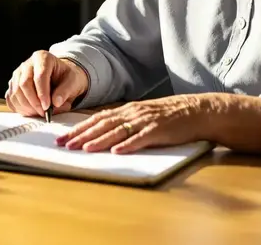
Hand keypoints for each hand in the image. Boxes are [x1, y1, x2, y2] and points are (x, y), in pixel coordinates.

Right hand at [5, 51, 88, 117]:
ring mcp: (17, 74)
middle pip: (24, 84)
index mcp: (42, 57)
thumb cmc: (66, 78)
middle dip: (34, 102)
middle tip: (44, 113)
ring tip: (39, 113)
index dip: (42, 93)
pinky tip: (31, 111)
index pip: (39, 76)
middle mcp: (27, 64)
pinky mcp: (13, 85)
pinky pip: (11, 98)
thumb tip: (55, 102)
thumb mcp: (73, 82)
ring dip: (27, 107)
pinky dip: (20, 108)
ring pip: (15, 92)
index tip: (47, 107)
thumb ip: (65, 91)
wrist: (61, 78)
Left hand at [55, 93, 260, 153]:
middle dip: (81, 135)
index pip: (97, 119)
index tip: (62, 138)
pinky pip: (141, 138)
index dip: (78, 128)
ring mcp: (146, 121)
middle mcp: (133, 113)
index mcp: (127, 110)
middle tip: (64, 145)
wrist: (198, 111)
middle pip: (102, 124)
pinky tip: (117, 151)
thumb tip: (102, 132)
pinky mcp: (160, 130)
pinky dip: (128, 145)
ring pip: (117, 131)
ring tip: (83, 149)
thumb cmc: (169, 116)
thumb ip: (125, 122)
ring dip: (98, 140)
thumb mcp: (143, 115)